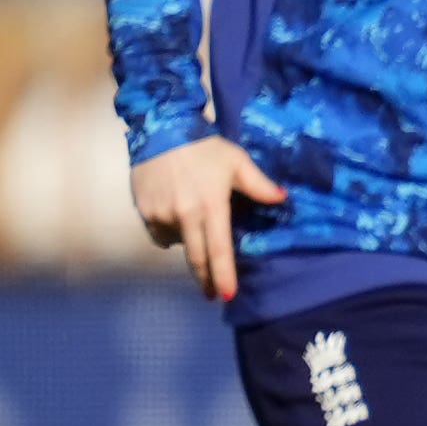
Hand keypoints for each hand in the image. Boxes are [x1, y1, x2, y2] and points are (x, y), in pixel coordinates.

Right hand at [129, 134, 285, 302]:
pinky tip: (177, 216)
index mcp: (210, 206)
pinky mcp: (143, 211)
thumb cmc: (204, 147)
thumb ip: (259, 184)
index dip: (223, 275)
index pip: (219, 249)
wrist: (160, 130)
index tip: (226, 295)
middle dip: (206, 278)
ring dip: (189, 243)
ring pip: (178, 242)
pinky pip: (160, 232)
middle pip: (196, 257)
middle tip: (212, 293)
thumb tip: (283, 198)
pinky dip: (171, 231)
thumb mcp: (237, 161)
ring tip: (196, 223)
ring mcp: (161, 215)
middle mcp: (184, 215)